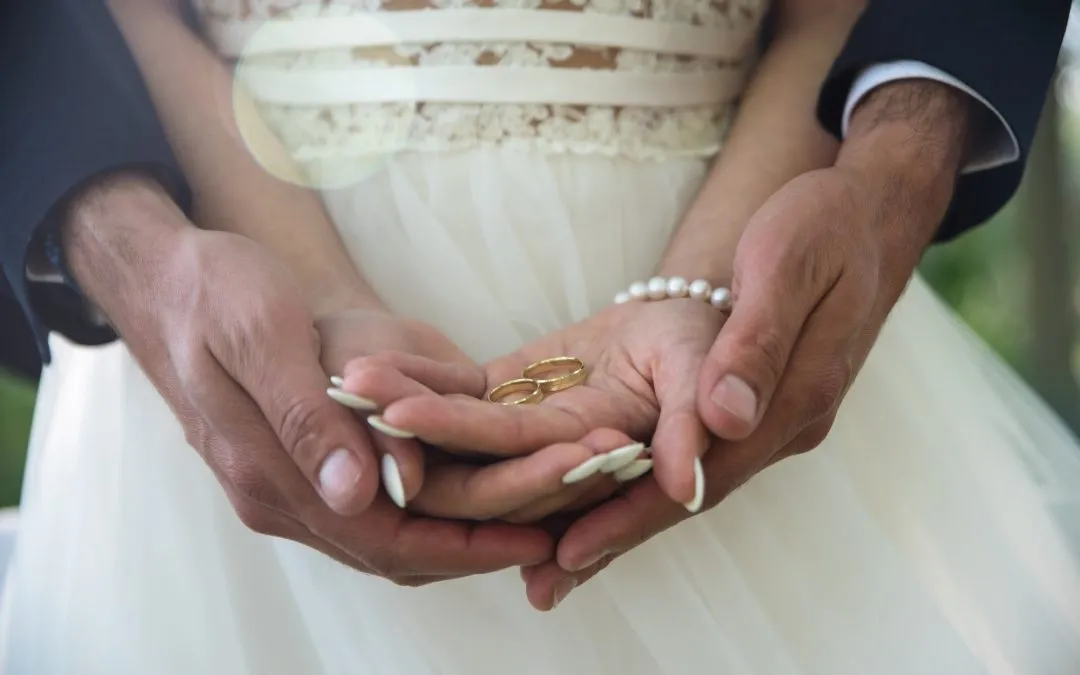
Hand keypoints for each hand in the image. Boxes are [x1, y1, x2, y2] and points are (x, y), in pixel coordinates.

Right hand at [62, 174, 551, 582]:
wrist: (173, 280)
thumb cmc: (218, 292)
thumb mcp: (260, 335)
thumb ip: (306, 417)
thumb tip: (357, 495)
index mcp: (270, 473)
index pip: (386, 542)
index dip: (466, 545)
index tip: (539, 535)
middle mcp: (281, 498)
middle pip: (398, 553)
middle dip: (483, 543)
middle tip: (563, 524)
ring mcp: (289, 488)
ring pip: (392, 539)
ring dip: (466, 531)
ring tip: (540, 510)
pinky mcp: (301, 468)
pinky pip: (379, 510)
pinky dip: (435, 509)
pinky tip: (480, 485)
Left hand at [349, 296, 725, 512]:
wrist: (691, 318)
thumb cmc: (713, 340)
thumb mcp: (709, 374)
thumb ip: (696, 427)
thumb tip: (687, 487)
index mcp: (611, 461)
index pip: (547, 479)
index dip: (493, 477)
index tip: (430, 468)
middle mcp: (560, 459)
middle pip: (486, 463)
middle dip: (425, 445)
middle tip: (365, 422)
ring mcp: (530, 429)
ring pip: (461, 430)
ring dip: (407, 409)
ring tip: (350, 382)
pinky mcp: (513, 395)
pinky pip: (461, 390)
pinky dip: (419, 375)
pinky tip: (369, 362)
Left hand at [521, 81, 971, 608]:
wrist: (865, 215)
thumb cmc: (822, 225)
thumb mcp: (789, 263)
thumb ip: (758, 341)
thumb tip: (726, 421)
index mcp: (797, 394)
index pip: (708, 473)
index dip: (637, 513)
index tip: (575, 547)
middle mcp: (786, 422)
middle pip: (692, 493)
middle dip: (619, 534)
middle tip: (545, 579)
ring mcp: (775, 418)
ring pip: (693, 482)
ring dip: (628, 519)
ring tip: (557, 558)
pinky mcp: (759, 405)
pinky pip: (698, 455)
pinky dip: (648, 481)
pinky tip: (605, 496)